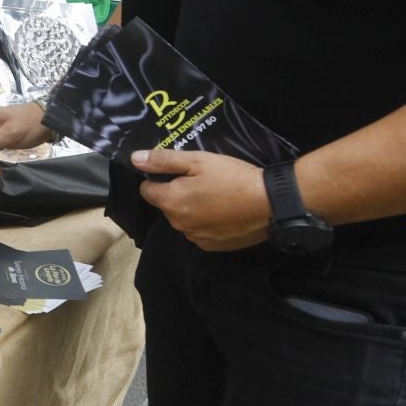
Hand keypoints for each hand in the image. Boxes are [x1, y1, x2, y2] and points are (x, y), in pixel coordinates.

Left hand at [132, 149, 270, 250]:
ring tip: (216, 195)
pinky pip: (200, 231)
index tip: (177, 172)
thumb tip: (135, 159)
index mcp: (171, 202)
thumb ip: (164, 161)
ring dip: (192, 209)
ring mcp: (196, 238)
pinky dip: (207, 222)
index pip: (146, 191)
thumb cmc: (232, 178)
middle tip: (202, 180)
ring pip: (184, 219)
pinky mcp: (214, 246)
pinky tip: (224, 211)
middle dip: (177, 193)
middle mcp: (178, 224)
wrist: (270, 203)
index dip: (157, 179)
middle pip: (167, 205)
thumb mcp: (198, 161)